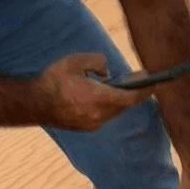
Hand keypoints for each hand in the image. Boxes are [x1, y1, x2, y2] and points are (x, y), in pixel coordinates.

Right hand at [34, 53, 152, 130]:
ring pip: (115, 110)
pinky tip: (106, 94)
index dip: (146, 91)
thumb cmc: (53, 80)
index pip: (131, 98)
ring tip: (125, 85)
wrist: (33, 103)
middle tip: (141, 79)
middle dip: (134, 92)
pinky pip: (104, 115)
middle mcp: (98, 115)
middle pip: (125, 104)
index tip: (156, 83)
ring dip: (120, 98)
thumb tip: (108, 73)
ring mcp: (93, 123)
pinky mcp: (87, 127)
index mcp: (98, 99)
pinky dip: (108, 105)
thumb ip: (96, 61)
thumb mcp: (74, 61)